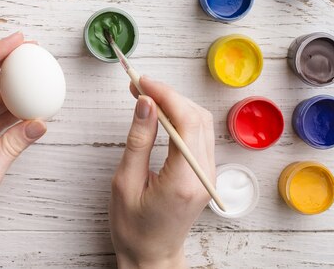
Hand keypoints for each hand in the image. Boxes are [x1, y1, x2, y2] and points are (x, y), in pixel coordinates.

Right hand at [109, 76, 214, 268]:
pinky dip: (180, 118)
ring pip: (201, 123)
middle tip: (139, 85)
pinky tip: (160, 114)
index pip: (186, 122)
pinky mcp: (204, 173)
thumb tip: (145, 104)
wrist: (151, 256)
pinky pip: (198, 135)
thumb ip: (138, 140)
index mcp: (184, 180)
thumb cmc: (134, 227)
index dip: (164, 95)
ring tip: (146, 96)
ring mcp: (208, 175)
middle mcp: (203, 175)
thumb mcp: (125, 182)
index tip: (141, 81)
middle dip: (169, 95)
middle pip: (197, 117)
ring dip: (175, 104)